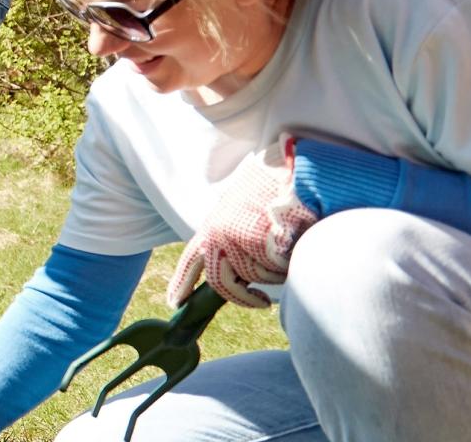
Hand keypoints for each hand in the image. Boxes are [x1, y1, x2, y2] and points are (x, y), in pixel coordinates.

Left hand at [169, 138, 318, 308]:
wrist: (288, 167)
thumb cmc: (268, 190)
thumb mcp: (239, 212)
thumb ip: (232, 240)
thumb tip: (237, 277)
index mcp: (210, 227)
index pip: (190, 262)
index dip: (181, 285)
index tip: (175, 303)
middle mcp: (218, 234)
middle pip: (223, 283)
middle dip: (244, 297)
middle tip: (261, 302)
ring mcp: (238, 238)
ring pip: (258, 276)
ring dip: (274, 272)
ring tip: (286, 248)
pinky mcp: (261, 241)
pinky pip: (277, 268)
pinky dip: (288, 262)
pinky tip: (295, 242)